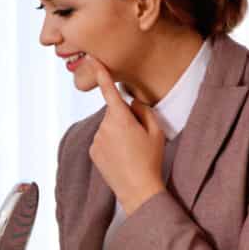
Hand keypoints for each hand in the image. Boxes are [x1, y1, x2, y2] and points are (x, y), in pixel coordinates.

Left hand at [90, 64, 165, 214]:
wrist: (137, 190)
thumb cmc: (150, 160)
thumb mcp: (156, 132)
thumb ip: (144, 111)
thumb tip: (133, 103)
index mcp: (120, 118)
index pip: (110, 91)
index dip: (102, 73)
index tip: (93, 59)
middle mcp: (104, 126)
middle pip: (114, 112)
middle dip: (124, 117)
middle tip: (138, 137)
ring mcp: (96, 139)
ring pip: (108, 126)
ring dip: (117, 132)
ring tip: (131, 150)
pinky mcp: (92, 151)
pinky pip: (102, 139)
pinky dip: (111, 144)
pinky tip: (122, 157)